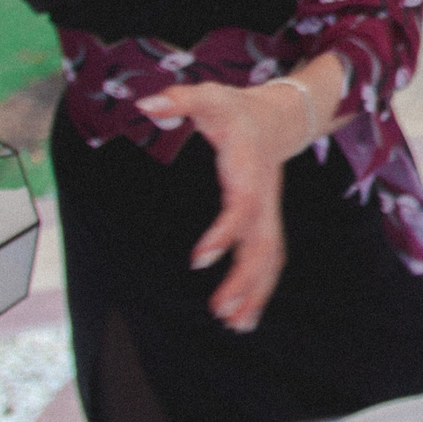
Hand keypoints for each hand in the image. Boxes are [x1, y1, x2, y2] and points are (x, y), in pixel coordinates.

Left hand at [135, 77, 313, 332]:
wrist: (279, 117)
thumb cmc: (234, 109)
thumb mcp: (208, 96)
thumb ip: (178, 99)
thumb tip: (143, 103)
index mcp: (248, 168)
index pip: (241, 206)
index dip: (224, 232)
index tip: (198, 260)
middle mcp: (264, 195)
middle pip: (262, 243)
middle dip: (245, 279)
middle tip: (219, 311)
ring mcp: (268, 211)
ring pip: (270, 257)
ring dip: (257, 292)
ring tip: (236, 325)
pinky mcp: (266, 221)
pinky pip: (269, 258)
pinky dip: (261, 287)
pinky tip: (245, 314)